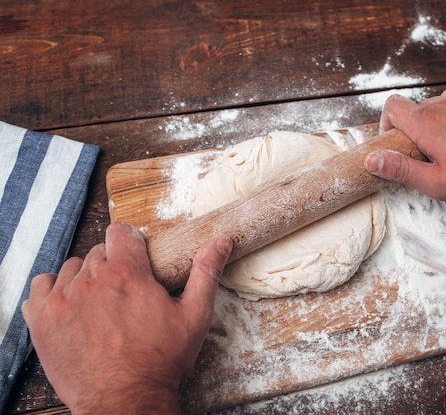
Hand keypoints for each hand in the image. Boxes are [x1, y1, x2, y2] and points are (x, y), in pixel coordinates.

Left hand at [22, 222, 231, 414]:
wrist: (126, 402)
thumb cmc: (161, 361)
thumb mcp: (195, 316)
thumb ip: (205, 273)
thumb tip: (219, 241)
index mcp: (128, 273)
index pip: (120, 232)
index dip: (131, 242)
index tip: (135, 257)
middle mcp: (92, 280)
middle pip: (98, 252)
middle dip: (112, 266)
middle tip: (124, 292)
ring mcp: (63, 299)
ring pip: (71, 268)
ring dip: (84, 278)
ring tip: (99, 302)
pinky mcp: (43, 320)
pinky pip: (40, 287)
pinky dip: (53, 291)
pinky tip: (70, 305)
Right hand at [365, 90, 445, 205]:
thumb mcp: (435, 183)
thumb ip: (400, 169)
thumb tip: (371, 159)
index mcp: (425, 123)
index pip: (391, 106)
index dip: (387, 124)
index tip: (396, 143)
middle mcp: (441, 105)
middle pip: (413, 110)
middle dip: (412, 131)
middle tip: (426, 157)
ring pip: (434, 107)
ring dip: (433, 125)